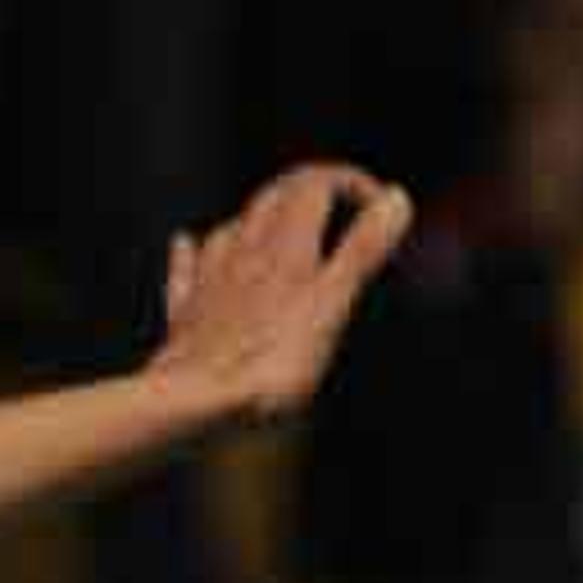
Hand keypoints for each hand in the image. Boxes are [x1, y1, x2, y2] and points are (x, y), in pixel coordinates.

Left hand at [146, 163, 416, 424]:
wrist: (192, 401)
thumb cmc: (268, 358)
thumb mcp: (332, 302)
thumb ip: (363, 250)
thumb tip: (396, 198)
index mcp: (284, 246)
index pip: (314, 183)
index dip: (348, 181)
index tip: (376, 203)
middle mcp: (242, 253)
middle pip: (272, 198)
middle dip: (307, 190)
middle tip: (338, 204)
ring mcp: (209, 282)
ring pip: (230, 230)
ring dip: (258, 218)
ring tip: (280, 224)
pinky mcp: (186, 315)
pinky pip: (185, 270)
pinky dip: (191, 251)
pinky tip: (185, 244)